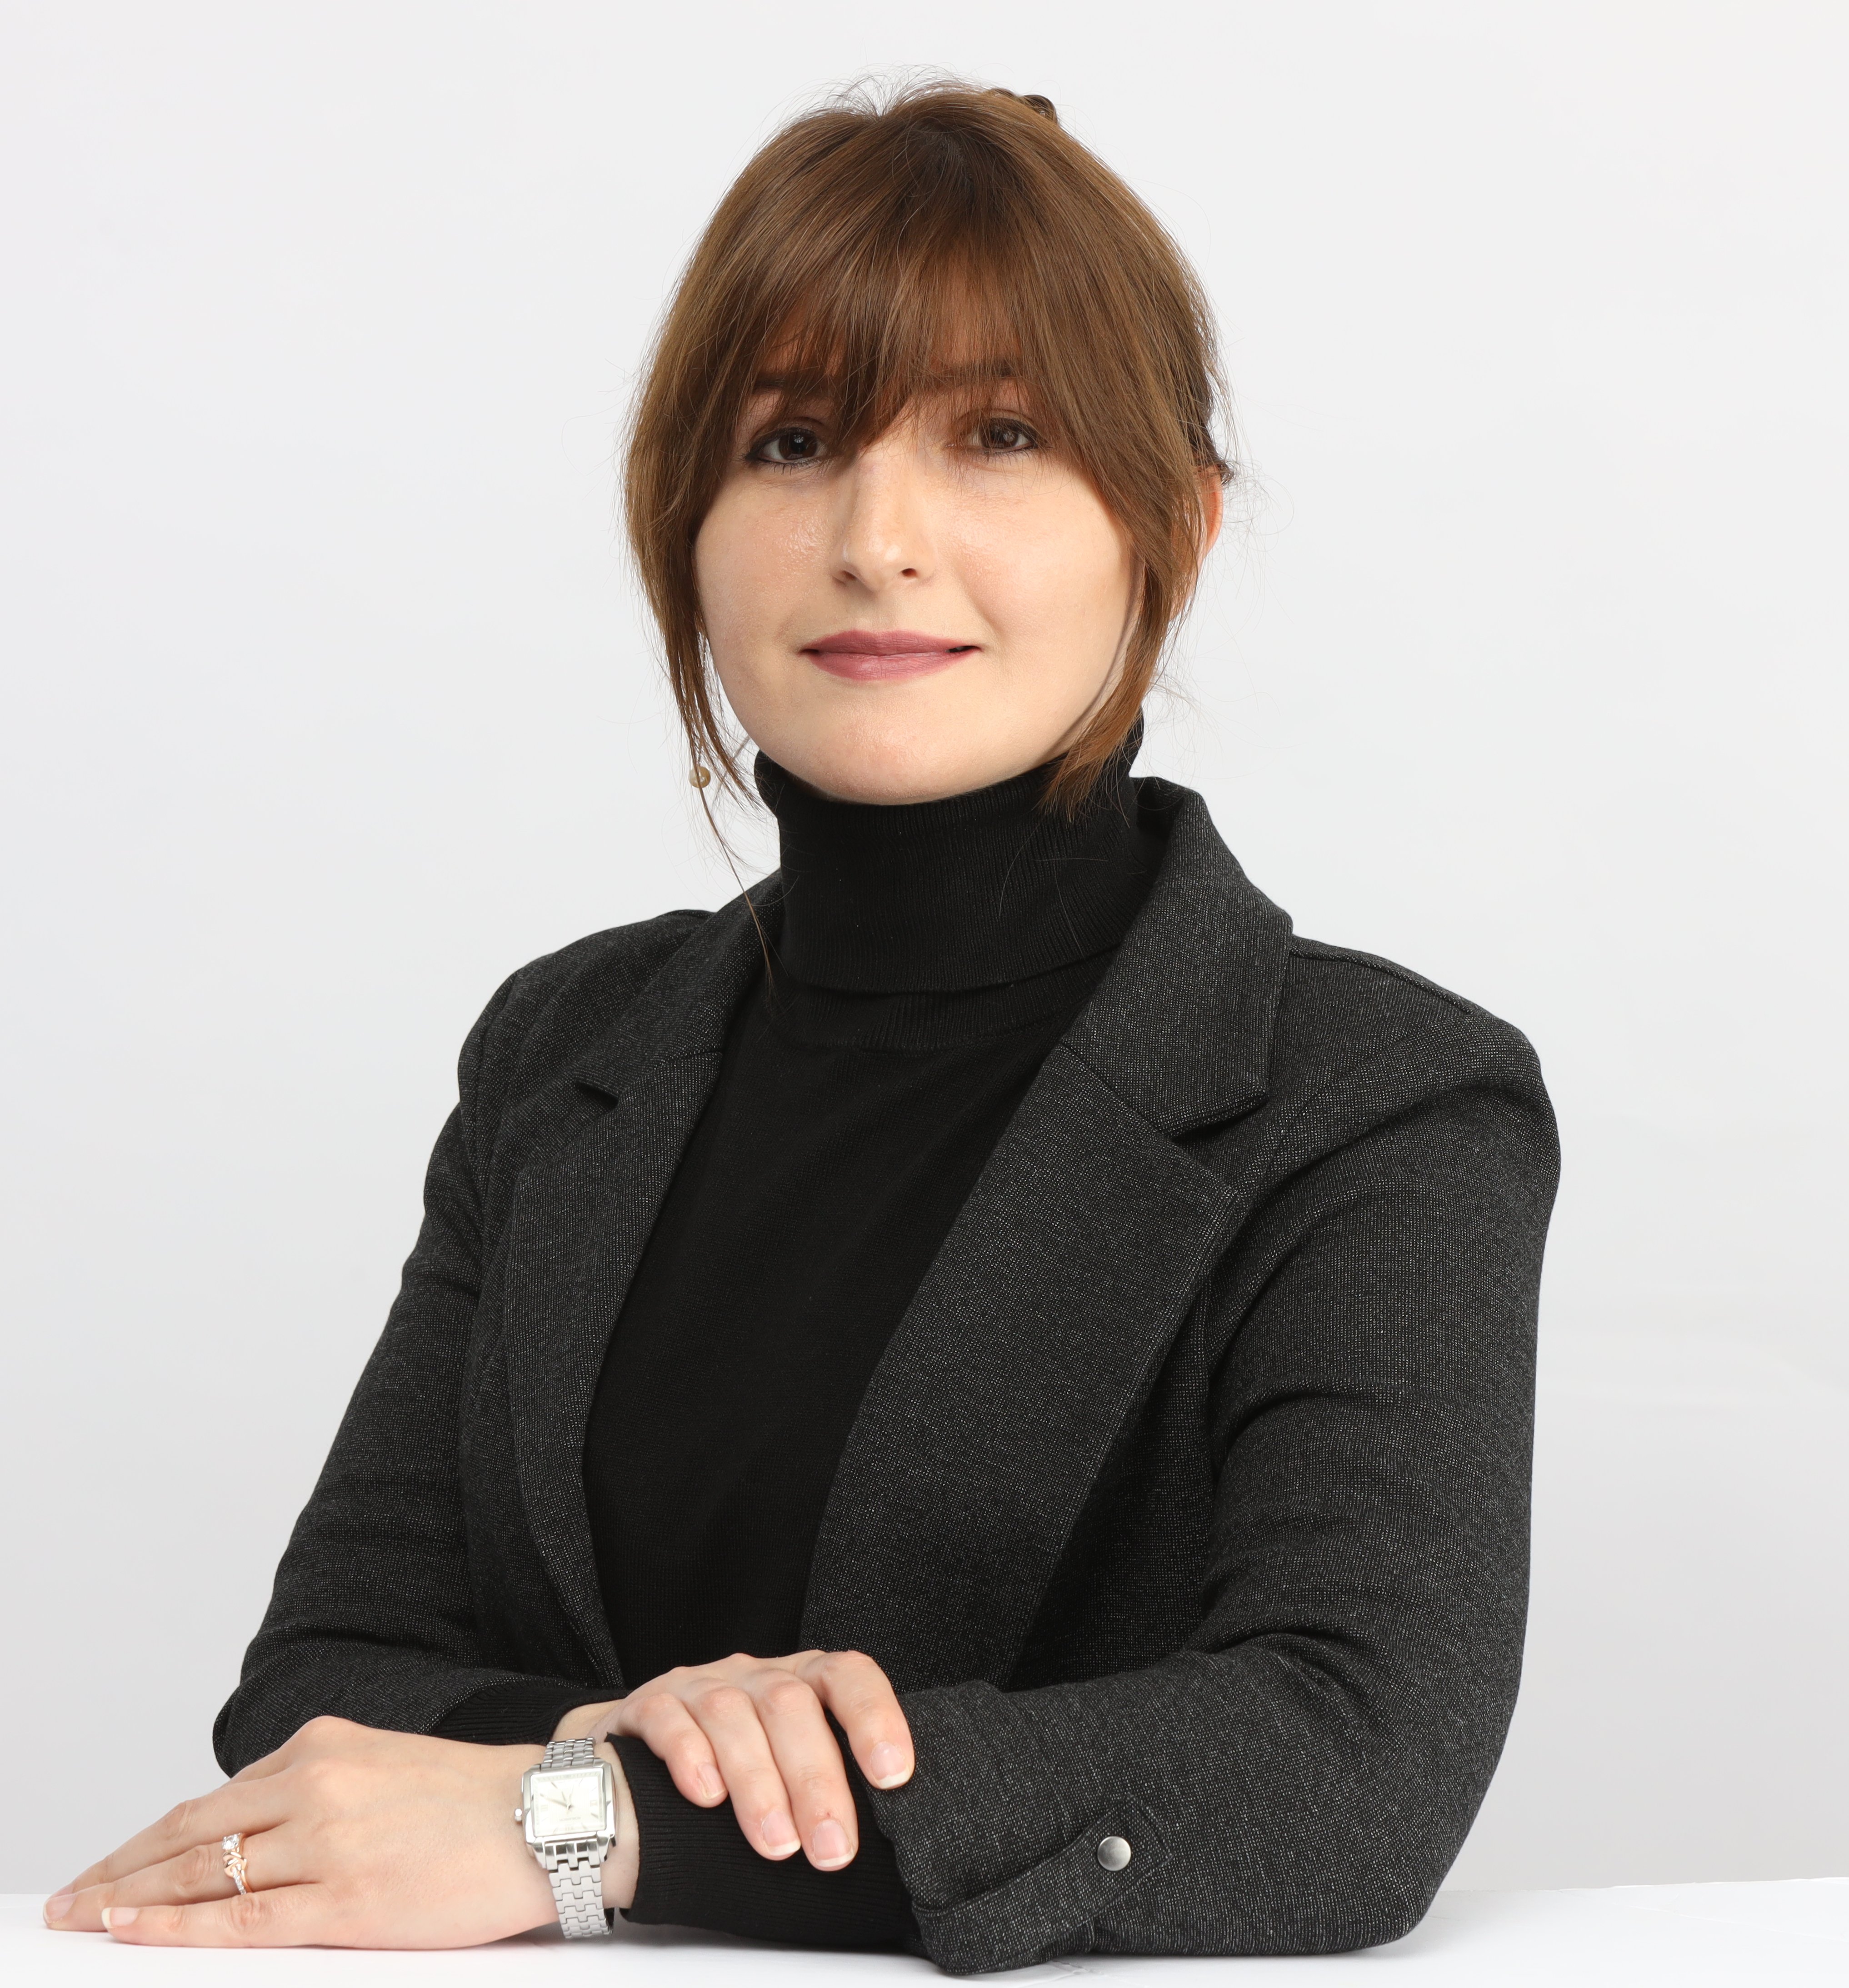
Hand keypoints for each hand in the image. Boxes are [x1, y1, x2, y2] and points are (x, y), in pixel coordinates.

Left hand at [41, 1716, 629, 1947]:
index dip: (149, 1840)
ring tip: (83, 1921)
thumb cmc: (475, 1802)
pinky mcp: (346, 1899)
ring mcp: (328, 1842)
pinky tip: (133, 1930)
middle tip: (68, 1902)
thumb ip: (317, 1793)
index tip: (109, 1867)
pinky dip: (176, 1926)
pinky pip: (241, 1917)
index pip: (213, 1800)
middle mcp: (316, 1783)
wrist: (549, 1816)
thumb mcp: (384, 1770)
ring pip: (204, 1872)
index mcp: (325, 1746)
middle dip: (119, 1870)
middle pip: (191, 1833)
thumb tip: (249, 1836)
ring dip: (131, 1899)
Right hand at [561, 1648, 913, 1874]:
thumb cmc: (735, 1776)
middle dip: (815, 1780)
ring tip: (777, 1846)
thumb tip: (883, 1849)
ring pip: (731, 1713)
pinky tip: (705, 1798)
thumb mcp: (788, 1770)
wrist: (634, 1766)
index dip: (874, 1718)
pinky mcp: (647, 1705)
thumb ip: (825, 1786)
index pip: (849, 1676)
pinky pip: (668, 1719)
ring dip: (758, 1783)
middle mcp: (754, 1675)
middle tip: (832, 1850)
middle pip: (790, 1704)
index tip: (893, 1777)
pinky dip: (690, 1757)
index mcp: (802, 1681)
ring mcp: (699, 1685)